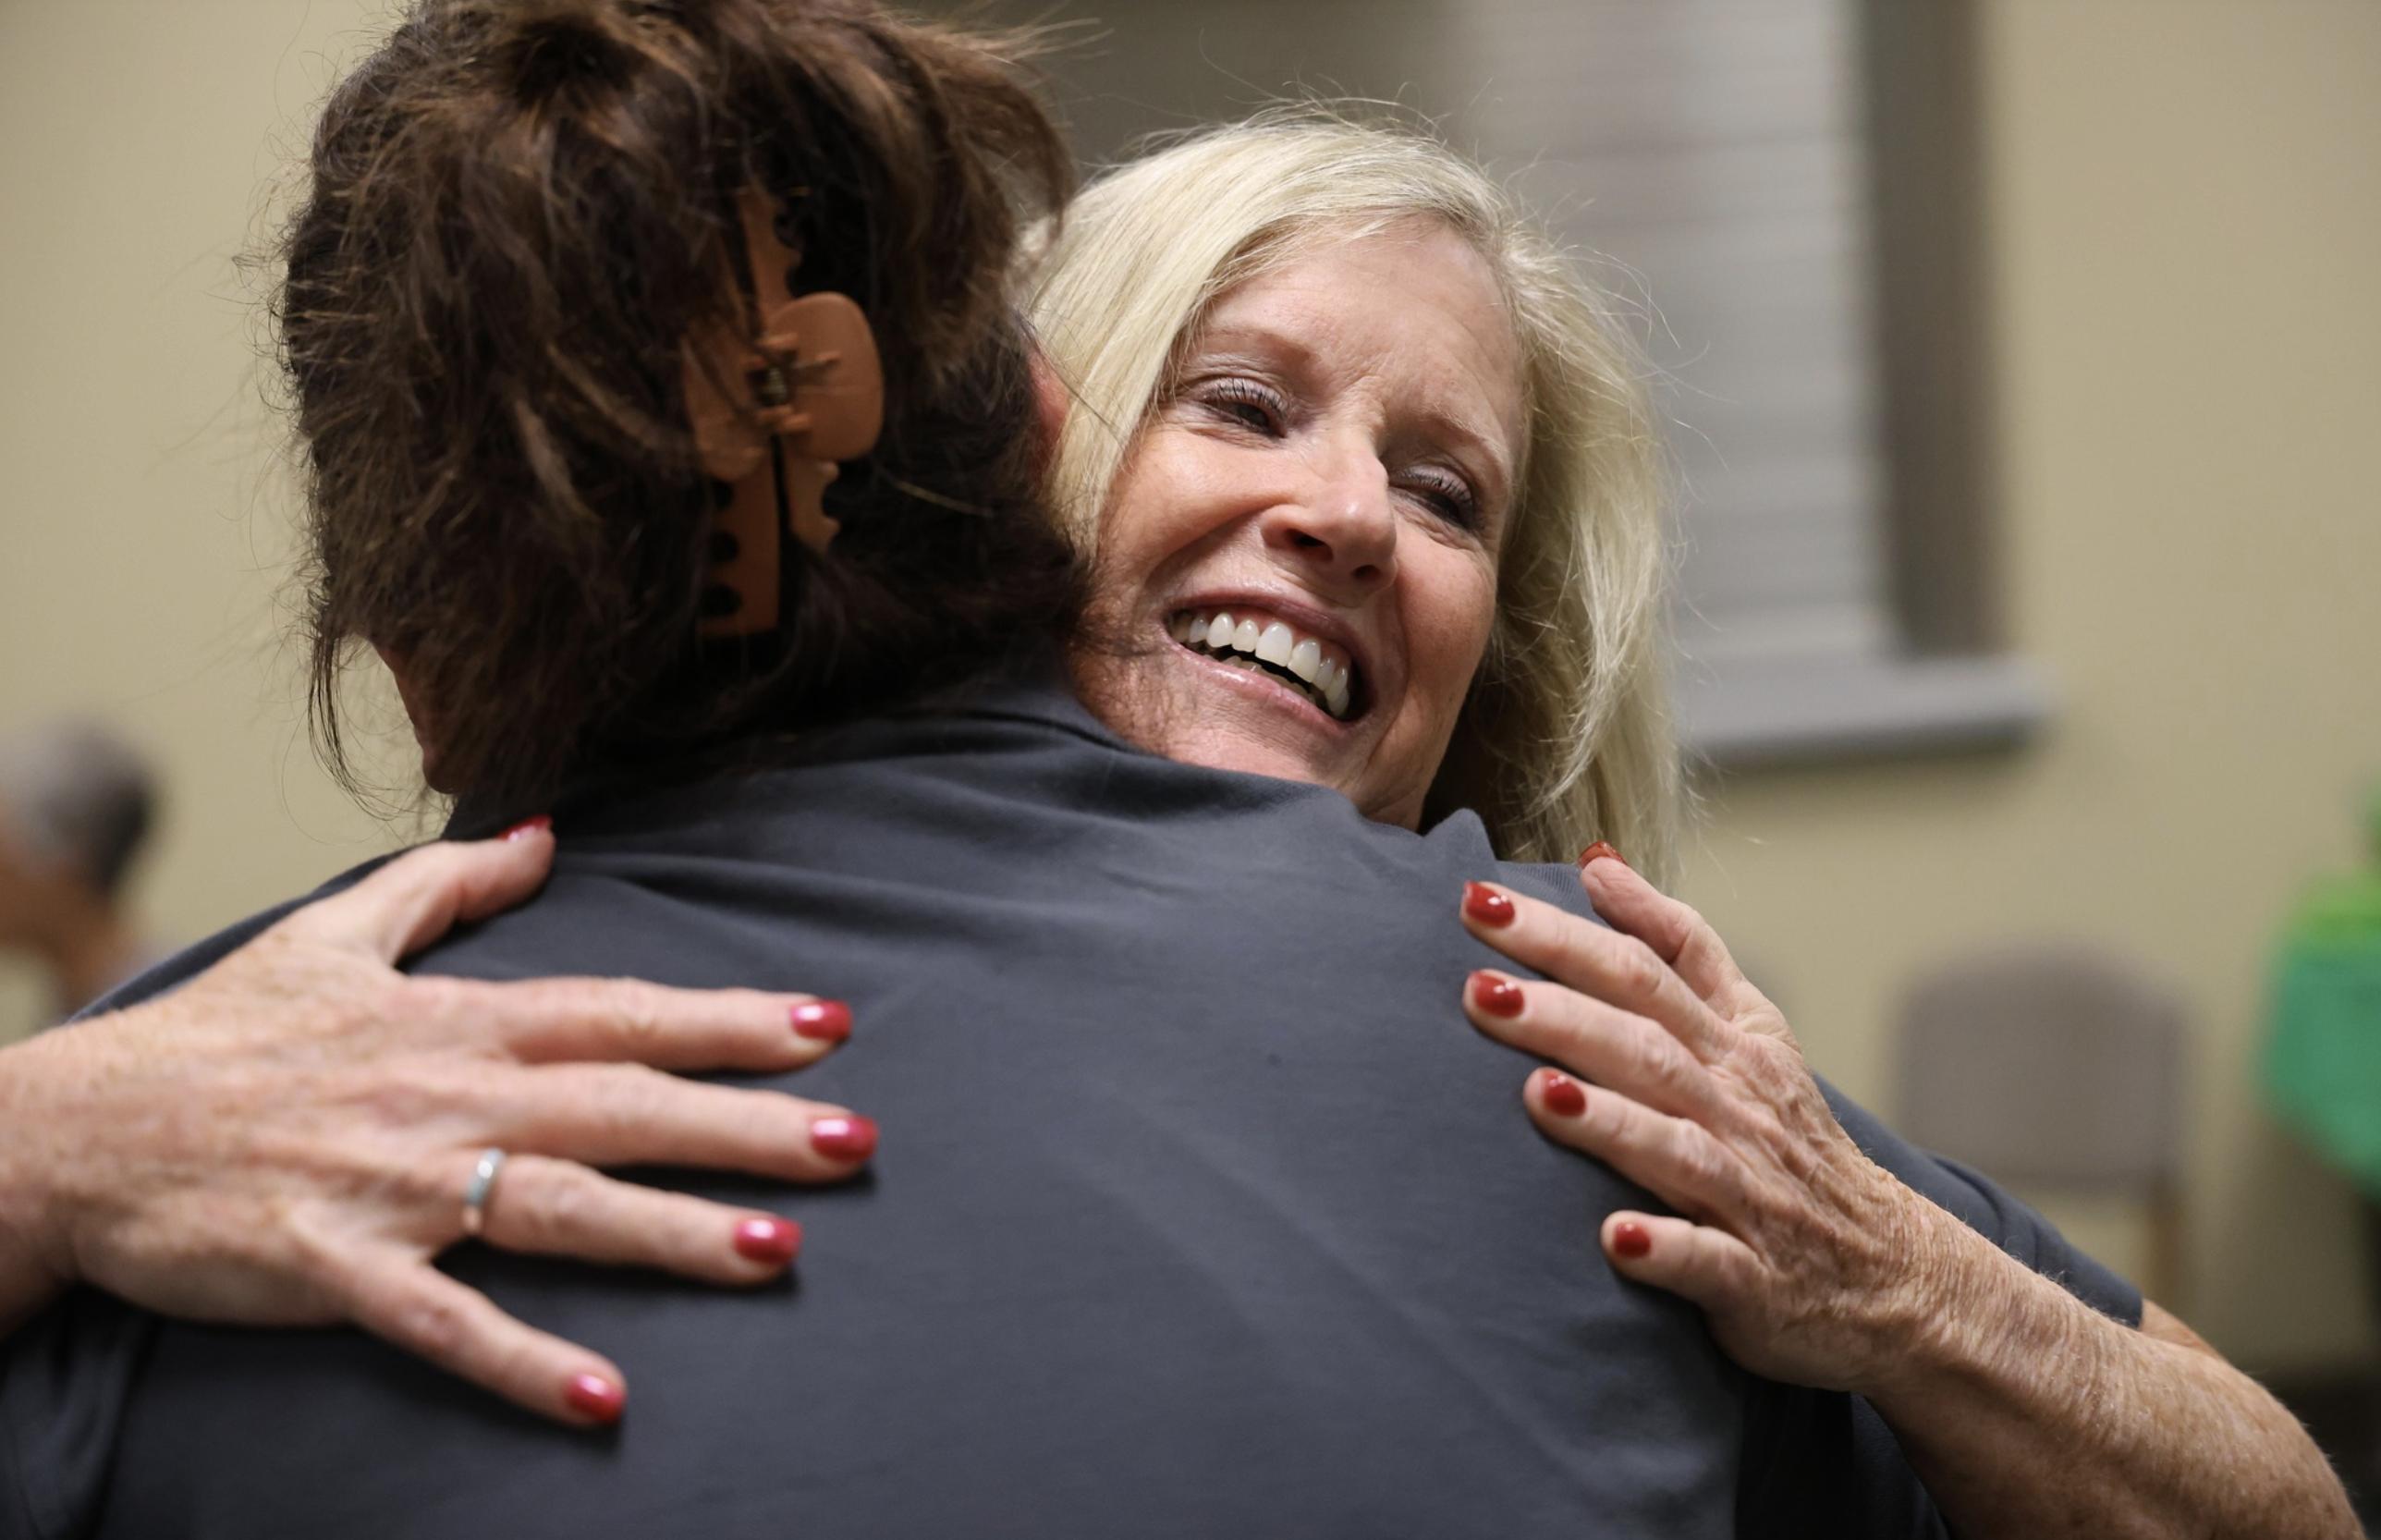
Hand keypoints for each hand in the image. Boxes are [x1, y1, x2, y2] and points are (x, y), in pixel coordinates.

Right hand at [0, 822, 872, 1425]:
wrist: (74, 1130)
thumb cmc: (216, 1035)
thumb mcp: (331, 931)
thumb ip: (449, 885)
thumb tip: (548, 832)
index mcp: (457, 1024)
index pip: (619, 1013)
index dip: (728, 1020)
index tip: (828, 1026)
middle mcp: (445, 1096)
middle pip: (621, 1104)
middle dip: (744, 1123)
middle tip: (854, 1141)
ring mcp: (394, 1184)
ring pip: (557, 1205)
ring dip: (669, 1232)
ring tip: (776, 1253)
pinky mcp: (334, 1268)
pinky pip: (442, 1321)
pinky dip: (521, 1358)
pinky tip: (604, 1396)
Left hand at [1454, 857, 1963, 1397]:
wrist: (1895, 1274)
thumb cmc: (1792, 1140)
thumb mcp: (1752, 1028)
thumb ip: (1678, 946)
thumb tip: (1597, 863)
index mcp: (1732, 1044)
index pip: (1644, 969)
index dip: (1568, 932)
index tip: (1484, 900)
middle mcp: (1738, 1108)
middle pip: (1647, 1045)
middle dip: (1562, 1015)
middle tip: (1478, 990)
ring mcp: (1749, 1194)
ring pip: (1677, 1147)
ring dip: (1610, 1121)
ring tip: (1542, 1096)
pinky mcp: (1755, 1279)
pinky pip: (1709, 1262)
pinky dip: (1665, 1250)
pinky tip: (1616, 1240)